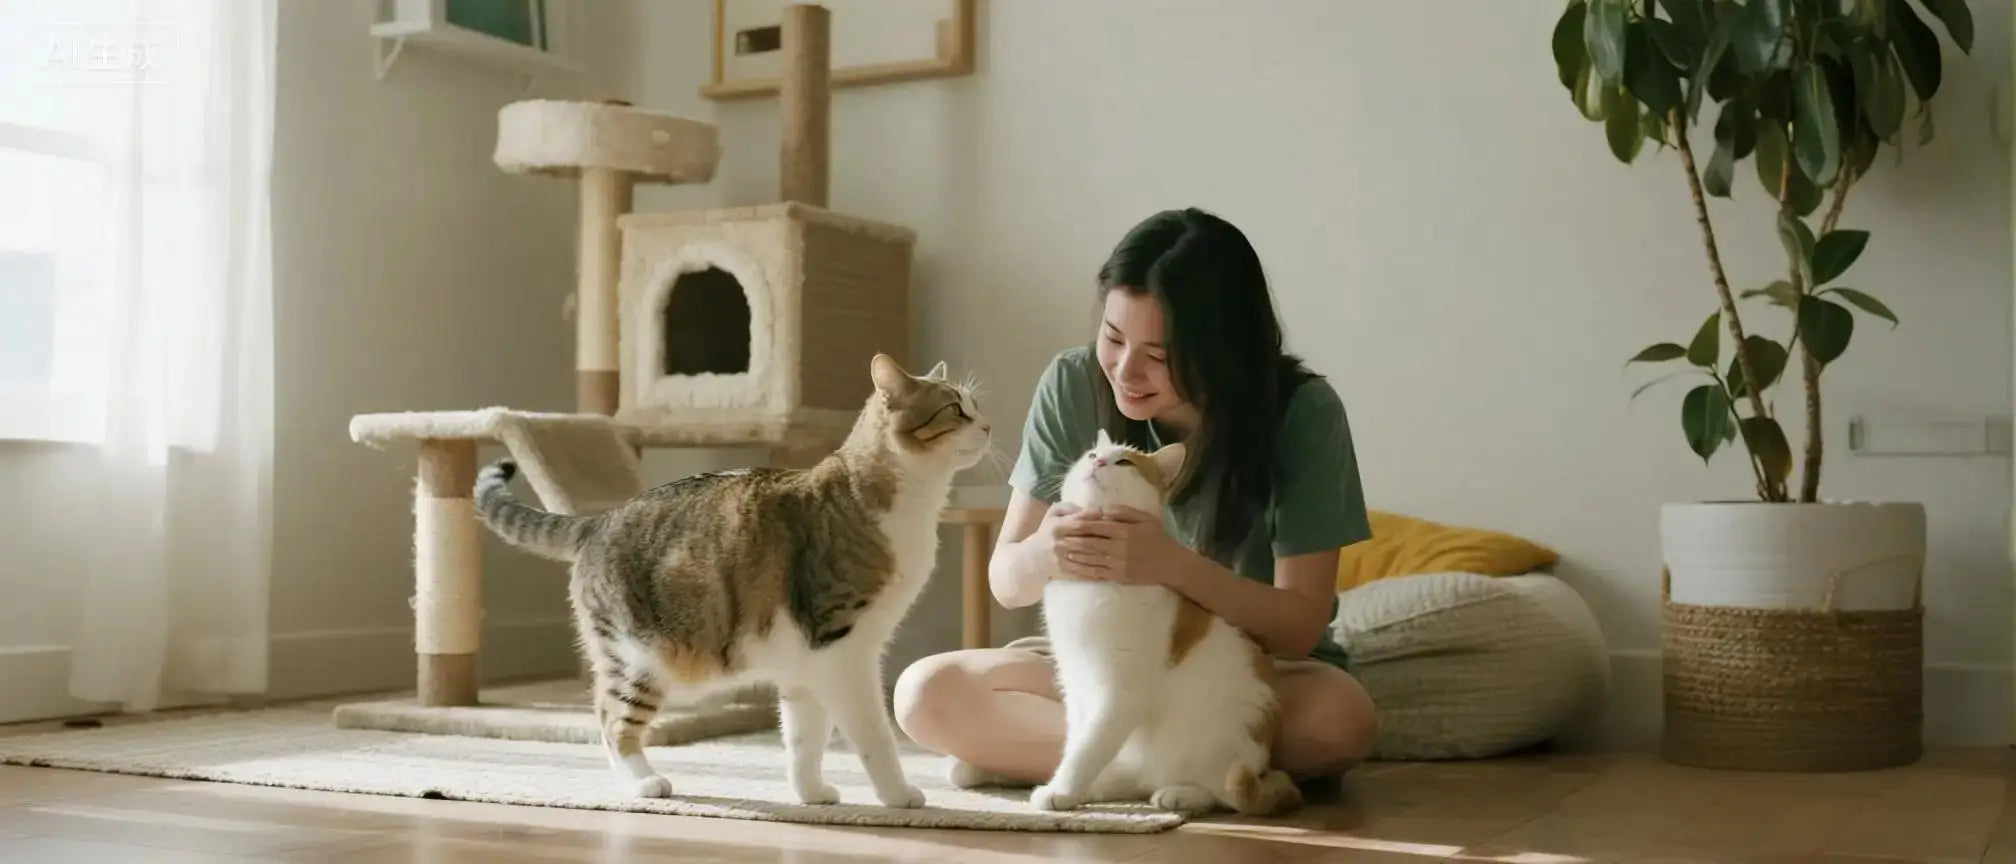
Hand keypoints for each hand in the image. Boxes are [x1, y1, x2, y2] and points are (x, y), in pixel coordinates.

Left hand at [1051, 505, 1184, 585]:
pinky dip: (1084, 569)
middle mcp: (1120, 547)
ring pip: (1091, 559)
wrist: (1171, 563)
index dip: (1080, 525)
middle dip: (1071, 541)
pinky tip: (1074, 566)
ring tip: (1060, 551)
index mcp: (1125, 531)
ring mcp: (1119, 563)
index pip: (1097, 527)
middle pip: (1090, 543)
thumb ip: (1122, 512)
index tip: (1066, 523)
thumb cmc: (1157, 537)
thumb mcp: (1144, 518)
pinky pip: (1098, 572)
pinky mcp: (1119, 576)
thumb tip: (1101, 510)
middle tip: (1055, 539)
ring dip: (1074, 555)